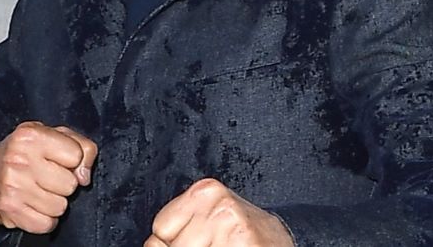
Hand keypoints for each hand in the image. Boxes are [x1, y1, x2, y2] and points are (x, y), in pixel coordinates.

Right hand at [0, 121, 96, 233]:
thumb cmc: (24, 153)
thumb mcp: (51, 135)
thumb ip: (81, 146)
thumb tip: (85, 177)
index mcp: (31, 136)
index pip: (76, 154)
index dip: (72, 160)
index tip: (58, 160)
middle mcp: (19, 160)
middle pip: (70, 184)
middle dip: (64, 183)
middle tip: (48, 177)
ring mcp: (13, 187)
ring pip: (60, 207)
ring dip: (54, 202)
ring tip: (39, 190)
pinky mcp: (10, 211)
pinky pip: (46, 224)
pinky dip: (44, 219)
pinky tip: (34, 205)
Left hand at [145, 178, 293, 246]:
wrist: (282, 239)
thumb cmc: (239, 233)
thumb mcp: (207, 219)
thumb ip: (177, 229)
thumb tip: (151, 245)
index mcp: (204, 190)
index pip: (159, 229)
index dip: (173, 243)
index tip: (198, 240)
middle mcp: (217, 201)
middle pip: (173, 246)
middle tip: (213, 244)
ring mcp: (229, 223)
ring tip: (224, 246)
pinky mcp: (242, 241)